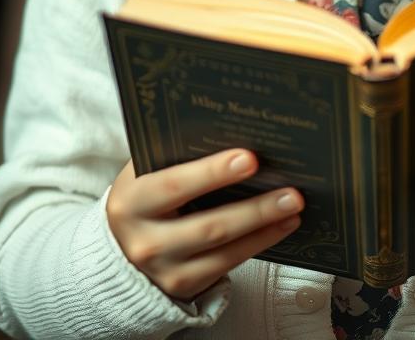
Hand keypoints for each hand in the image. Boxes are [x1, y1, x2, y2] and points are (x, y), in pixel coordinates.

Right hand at [107, 150, 302, 300]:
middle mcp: (145, 240)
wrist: (121, 244)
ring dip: (264, 225)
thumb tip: (234, 130)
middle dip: (253, 208)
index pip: (174, 185)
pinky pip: (227, 264)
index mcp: (132, 201)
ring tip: (293, 205)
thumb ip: (176, 154)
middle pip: (207, 225)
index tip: (249, 159)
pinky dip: (259, 242)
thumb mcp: (147, 172)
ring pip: (222, 247)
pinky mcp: (183, 284)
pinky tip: (282, 225)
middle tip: (290, 190)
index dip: (212, 172)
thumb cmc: (146, 194)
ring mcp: (164, 268)